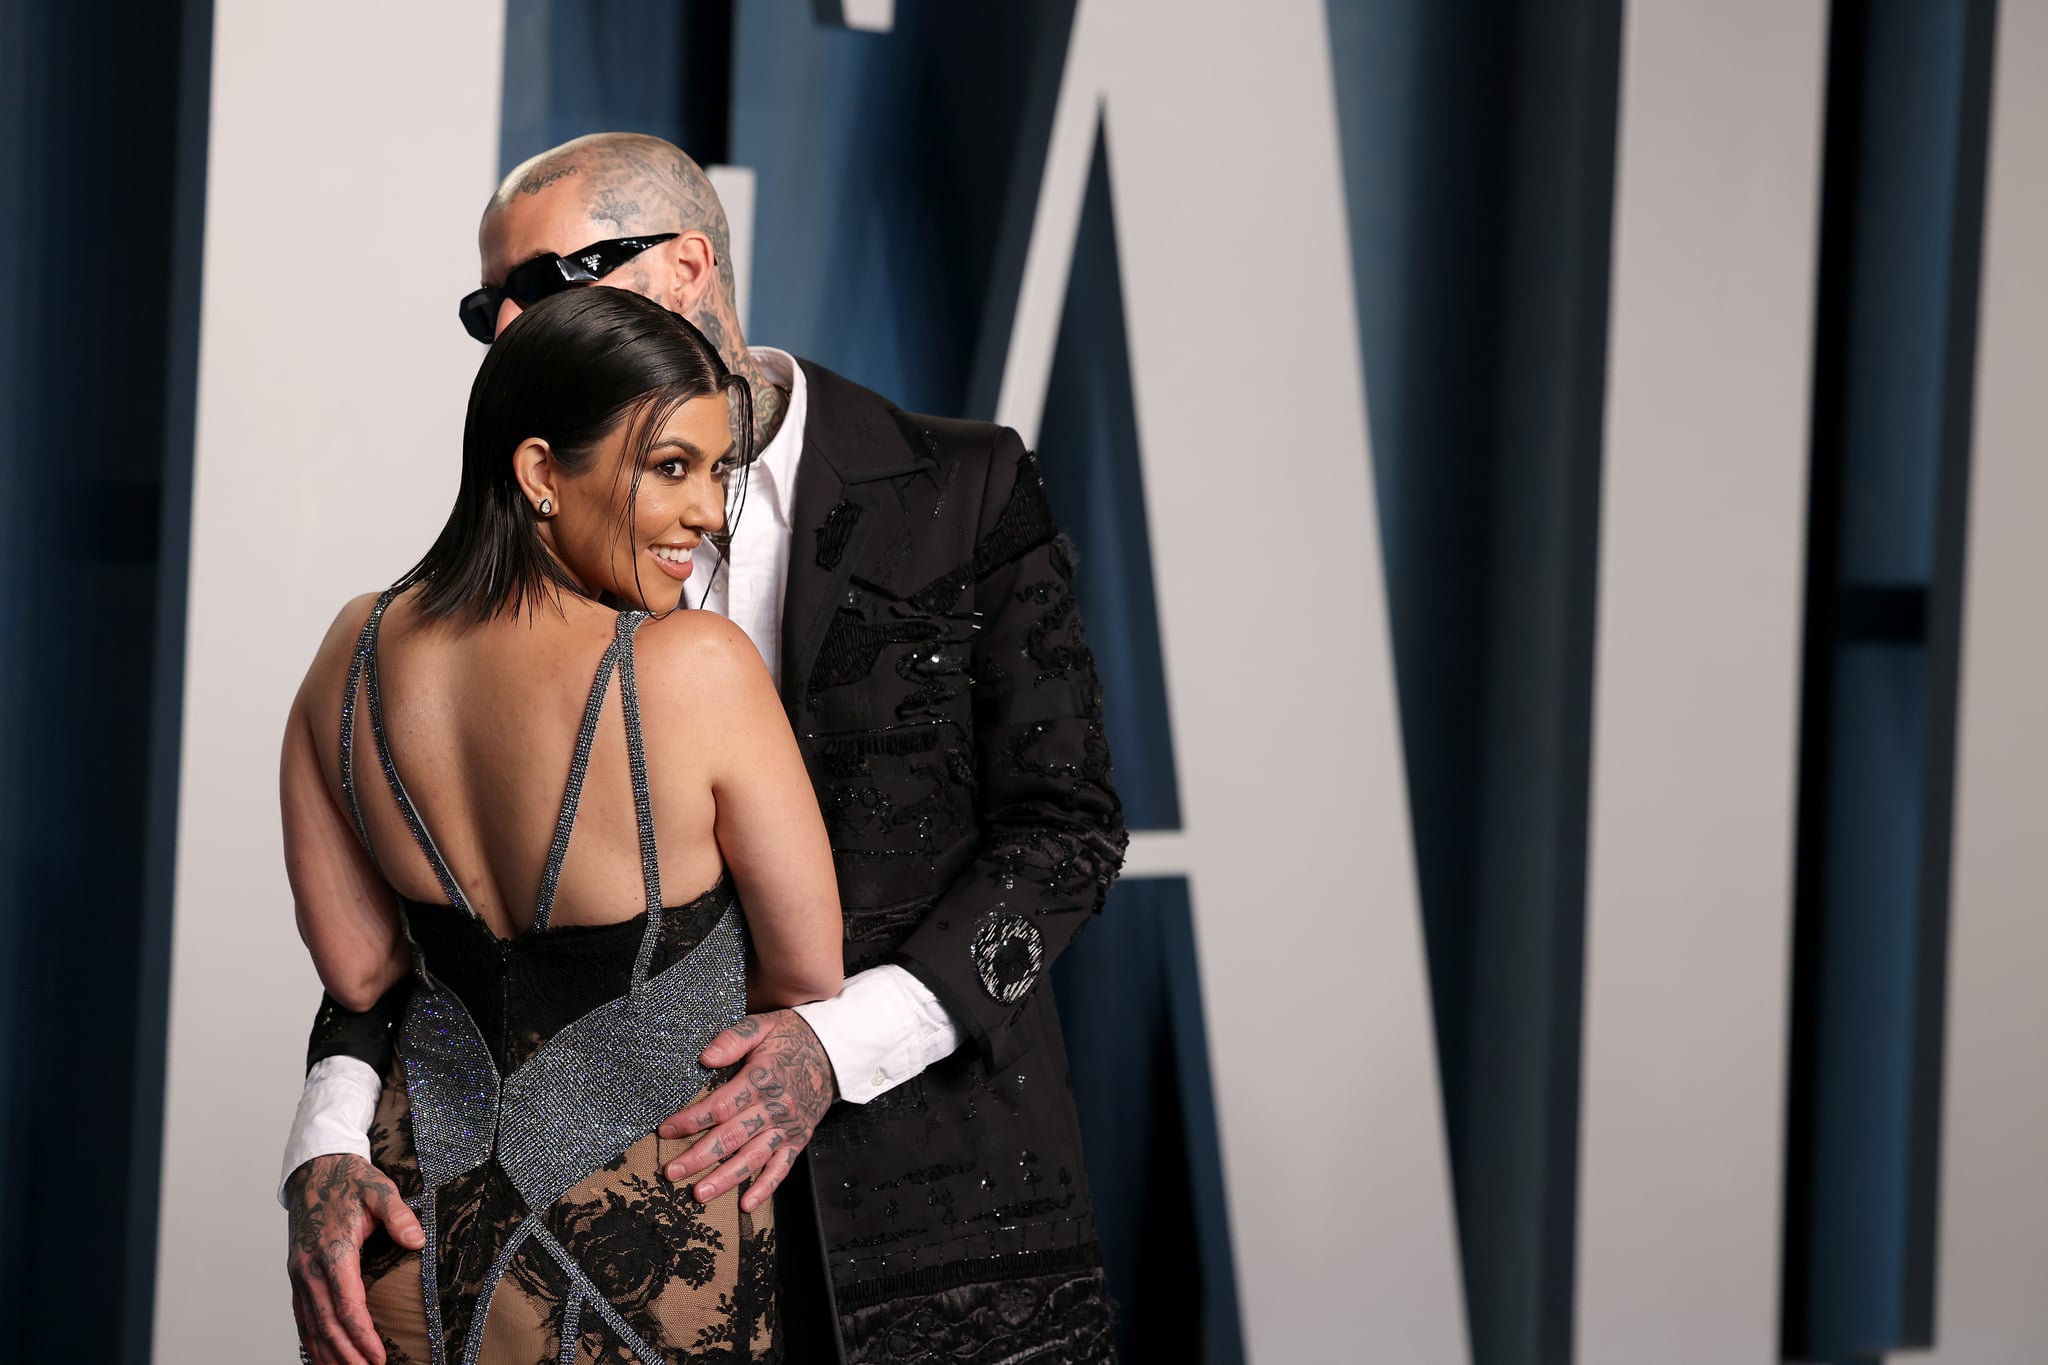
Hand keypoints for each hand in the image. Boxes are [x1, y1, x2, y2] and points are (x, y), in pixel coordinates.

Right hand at [285, 1153, 422, 1364]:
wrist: (314, 1170)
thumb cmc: (349, 1180)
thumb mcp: (380, 1189)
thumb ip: (399, 1215)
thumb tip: (417, 1240)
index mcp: (333, 1251)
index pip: (348, 1305)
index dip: (363, 1335)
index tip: (379, 1357)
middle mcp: (310, 1267)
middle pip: (327, 1323)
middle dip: (347, 1354)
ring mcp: (299, 1273)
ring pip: (310, 1324)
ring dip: (327, 1353)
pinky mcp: (296, 1274)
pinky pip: (301, 1315)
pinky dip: (310, 1339)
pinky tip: (323, 1354)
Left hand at [659, 1010, 837, 1211]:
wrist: (836, 1051)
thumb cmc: (794, 1037)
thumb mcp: (764, 1026)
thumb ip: (733, 1039)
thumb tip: (705, 1058)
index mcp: (762, 1079)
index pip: (720, 1106)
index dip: (691, 1119)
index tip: (666, 1129)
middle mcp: (775, 1108)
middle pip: (731, 1137)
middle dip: (698, 1157)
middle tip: (671, 1172)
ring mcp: (787, 1128)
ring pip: (752, 1158)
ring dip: (725, 1178)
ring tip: (699, 1194)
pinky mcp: (798, 1139)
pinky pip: (781, 1168)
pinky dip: (765, 1188)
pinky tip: (747, 1204)